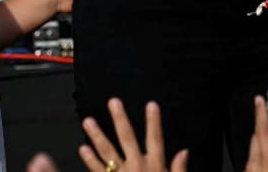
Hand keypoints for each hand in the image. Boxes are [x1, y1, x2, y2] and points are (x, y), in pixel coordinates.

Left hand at [72, 98, 187, 171]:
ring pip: (108, 152)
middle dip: (120, 120)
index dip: (153, 122)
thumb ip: (179, 170)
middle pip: (127, 139)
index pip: (155, 140)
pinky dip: (90, 160)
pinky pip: (98, 171)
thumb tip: (184, 152)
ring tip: (88, 121)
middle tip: (113, 102)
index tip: (151, 104)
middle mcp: (137, 168)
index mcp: (155, 167)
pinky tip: (82, 148)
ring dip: (97, 136)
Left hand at [241, 97, 267, 171]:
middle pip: (256, 139)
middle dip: (264, 136)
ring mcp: (248, 169)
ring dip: (263, 152)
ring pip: (254, 151)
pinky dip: (259, 162)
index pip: (263, 130)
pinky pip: (252, 163)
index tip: (259, 100)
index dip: (261, 113)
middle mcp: (254, 163)